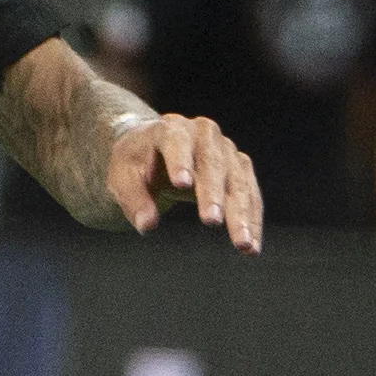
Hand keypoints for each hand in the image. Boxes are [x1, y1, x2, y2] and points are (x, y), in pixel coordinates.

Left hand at [106, 112, 261, 247]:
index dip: (180, 162)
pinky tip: (252, 246)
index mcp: (170, 129)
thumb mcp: (123, 178)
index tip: (182, 185)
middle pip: (212, 164)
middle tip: (211, 221)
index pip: (177, 142)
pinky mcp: (239, 167)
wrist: (155, 147)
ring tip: (243, 244)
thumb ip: (134, 200)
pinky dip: (252, 220)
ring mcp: (225, 150)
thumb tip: (147, 225)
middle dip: (213, 194)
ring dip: (242, 213)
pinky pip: (250, 194)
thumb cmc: (137, 163)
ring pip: (238, 181)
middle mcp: (203, 134)